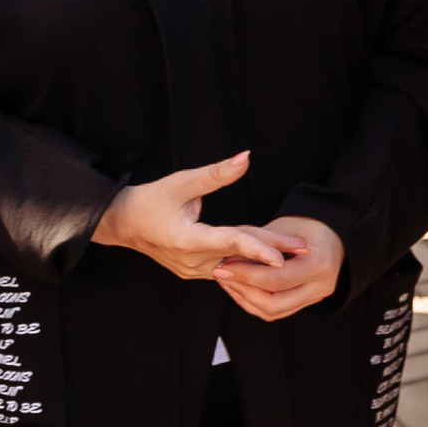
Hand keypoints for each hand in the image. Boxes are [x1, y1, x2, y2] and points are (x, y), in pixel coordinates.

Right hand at [93, 152, 303, 280]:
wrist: (122, 223)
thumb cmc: (150, 200)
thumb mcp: (181, 182)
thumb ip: (215, 173)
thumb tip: (246, 157)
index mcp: (186, 240)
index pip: (230, 242)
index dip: (258, 248)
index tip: (283, 257)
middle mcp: (191, 261)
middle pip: (240, 253)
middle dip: (274, 251)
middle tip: (305, 249)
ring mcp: (193, 269)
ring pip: (236, 260)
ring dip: (264, 257)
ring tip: (296, 254)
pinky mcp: (196, 270)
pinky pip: (227, 264)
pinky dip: (247, 260)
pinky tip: (272, 260)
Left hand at [215, 215, 344, 321]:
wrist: (334, 234)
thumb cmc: (308, 225)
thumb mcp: (284, 227)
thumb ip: (259, 245)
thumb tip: (227, 259)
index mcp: (319, 265)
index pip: (275, 280)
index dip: (245, 275)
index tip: (223, 265)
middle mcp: (321, 286)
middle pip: (272, 303)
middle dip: (242, 290)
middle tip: (222, 274)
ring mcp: (316, 297)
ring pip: (272, 312)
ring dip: (245, 298)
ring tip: (228, 280)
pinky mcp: (308, 302)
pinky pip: (276, 311)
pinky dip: (254, 301)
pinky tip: (240, 287)